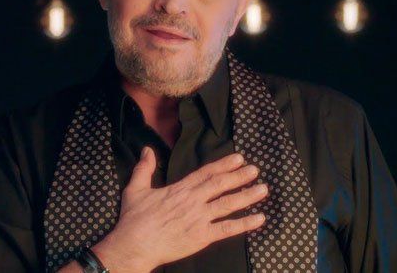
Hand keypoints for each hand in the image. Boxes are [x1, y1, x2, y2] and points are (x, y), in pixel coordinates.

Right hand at [92, 147, 267, 271]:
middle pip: (221, 185)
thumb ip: (144, 169)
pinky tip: (259, 219)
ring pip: (228, 204)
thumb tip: (147, 150)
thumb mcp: (136, 189)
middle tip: (255, 169)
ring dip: (247, 196)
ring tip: (263, 189)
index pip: (206, 173)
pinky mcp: (202, 237)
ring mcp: (199, 219)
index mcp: (180, 189)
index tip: (238, 158)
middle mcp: (193, 201)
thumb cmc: (134, 219)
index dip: (224, 165)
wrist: (134, 245)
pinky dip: (244, 224)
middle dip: (240, 176)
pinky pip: (227, 229)